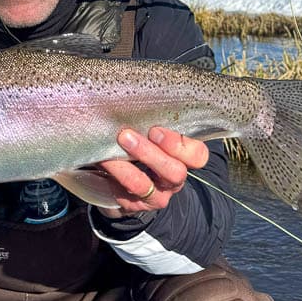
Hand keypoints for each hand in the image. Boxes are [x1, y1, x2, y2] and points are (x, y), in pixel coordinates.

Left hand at [95, 126, 209, 215]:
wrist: (119, 179)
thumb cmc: (138, 145)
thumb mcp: (149, 132)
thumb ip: (150, 121)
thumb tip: (135, 96)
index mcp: (183, 158)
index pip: (197, 155)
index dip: (180, 144)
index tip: (155, 129)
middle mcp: (173, 178)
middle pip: (175, 172)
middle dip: (152, 153)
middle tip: (129, 135)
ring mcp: (156, 195)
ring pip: (147, 185)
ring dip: (125, 165)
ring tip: (116, 143)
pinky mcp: (136, 204)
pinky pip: (125, 192)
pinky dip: (115, 172)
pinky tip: (104, 159)